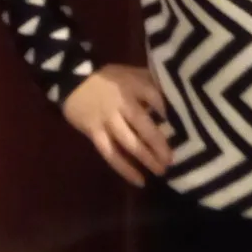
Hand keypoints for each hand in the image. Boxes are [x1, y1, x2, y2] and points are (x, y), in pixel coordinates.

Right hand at [62, 64, 173, 187]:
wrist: (72, 80)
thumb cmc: (107, 77)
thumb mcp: (130, 72)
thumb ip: (149, 81)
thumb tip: (173, 94)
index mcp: (132, 85)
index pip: (153, 96)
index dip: (166, 108)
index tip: (180, 122)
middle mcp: (121, 104)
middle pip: (143, 124)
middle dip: (159, 143)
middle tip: (172, 158)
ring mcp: (107, 120)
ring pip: (129, 143)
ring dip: (146, 158)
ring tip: (161, 171)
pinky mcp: (95, 133)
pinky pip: (111, 154)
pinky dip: (125, 169)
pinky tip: (139, 180)